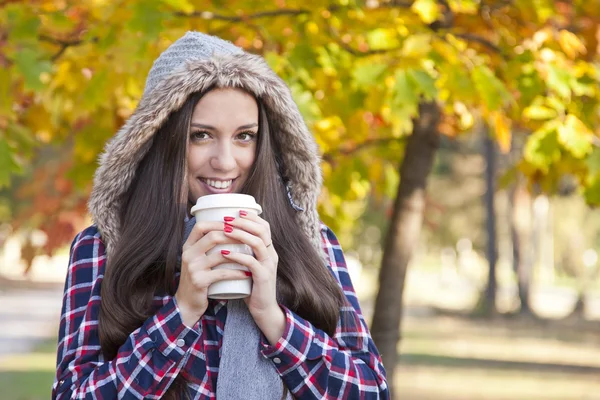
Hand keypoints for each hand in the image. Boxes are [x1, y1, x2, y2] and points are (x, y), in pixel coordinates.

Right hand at [175, 220, 248, 327]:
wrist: (187, 304)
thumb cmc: (198, 279)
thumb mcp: (198, 260)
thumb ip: (207, 247)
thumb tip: (230, 229)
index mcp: (188, 246)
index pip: (201, 226)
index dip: (218, 222)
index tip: (234, 224)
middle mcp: (188, 254)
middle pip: (212, 237)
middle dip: (232, 235)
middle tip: (248, 238)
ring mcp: (193, 268)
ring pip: (219, 255)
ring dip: (238, 254)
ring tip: (251, 254)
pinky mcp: (199, 281)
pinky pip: (222, 273)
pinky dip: (236, 272)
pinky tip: (246, 273)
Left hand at [221, 211, 285, 343]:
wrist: (263, 309)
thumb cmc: (252, 286)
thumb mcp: (249, 266)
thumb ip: (242, 253)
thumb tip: (223, 238)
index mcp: (269, 250)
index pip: (264, 226)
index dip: (252, 217)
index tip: (237, 211)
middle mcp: (271, 254)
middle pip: (262, 230)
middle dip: (244, 222)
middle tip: (227, 219)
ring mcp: (269, 265)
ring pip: (257, 243)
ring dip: (240, 234)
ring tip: (224, 230)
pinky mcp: (264, 277)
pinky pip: (251, 262)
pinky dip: (237, 255)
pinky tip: (225, 253)